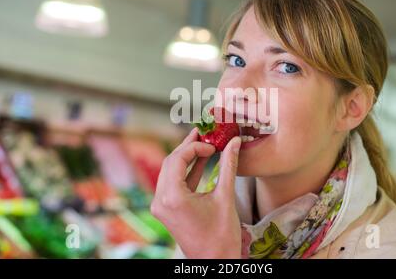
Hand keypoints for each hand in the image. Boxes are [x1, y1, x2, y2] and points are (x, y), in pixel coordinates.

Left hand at [150, 128, 241, 257]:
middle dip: (188, 147)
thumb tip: (235, 142)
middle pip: (171, 163)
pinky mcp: (167, 209)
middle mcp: (161, 200)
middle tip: (203, 133)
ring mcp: (162, 206)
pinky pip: (174, 184)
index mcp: (172, 197)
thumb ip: (229, 166)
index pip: (178, 159)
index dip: (195, 146)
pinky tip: (202, 161)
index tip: (213, 143)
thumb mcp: (225, 197)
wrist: (214, 262)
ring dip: (187, 158)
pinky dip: (187, 172)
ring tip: (203, 144)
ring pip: (171, 172)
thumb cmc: (221, 235)